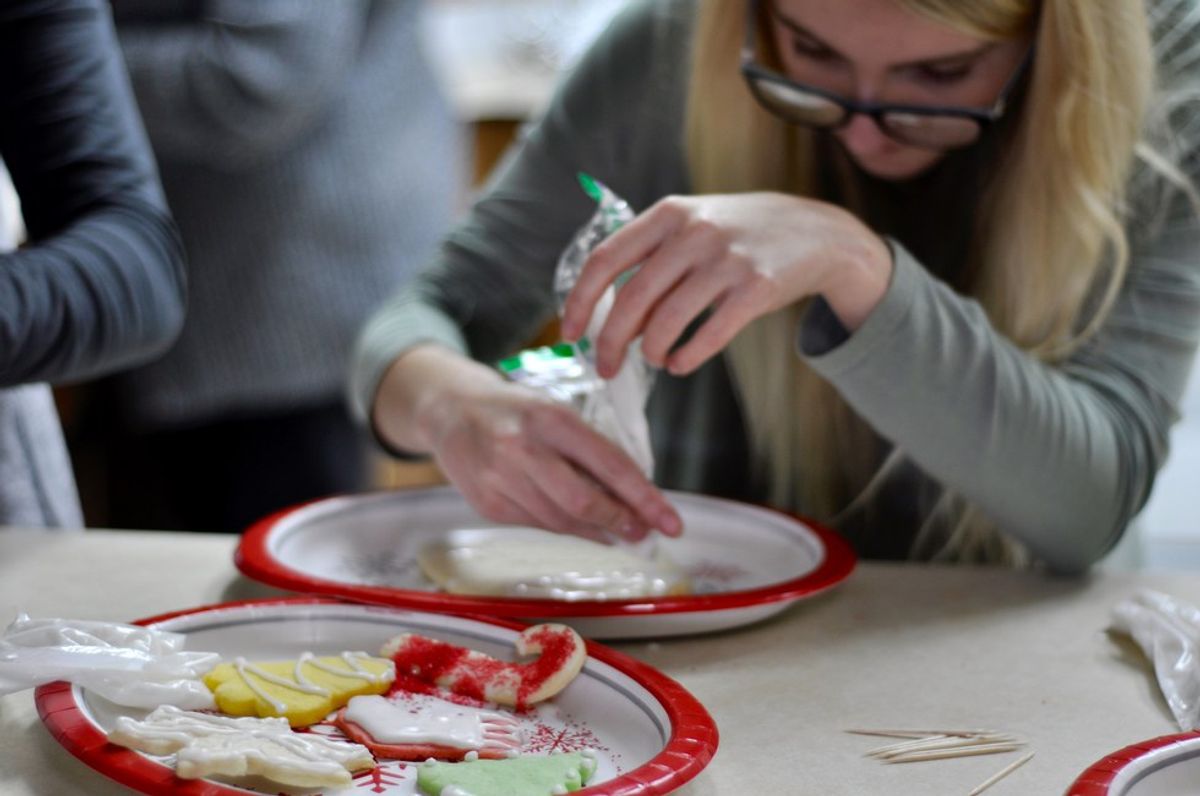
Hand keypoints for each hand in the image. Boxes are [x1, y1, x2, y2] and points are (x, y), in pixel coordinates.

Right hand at [373, 346, 681, 543]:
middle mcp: (522, 448)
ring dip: (596, 531)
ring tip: (619, 532)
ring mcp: (500, 479)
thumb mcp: (555, 412)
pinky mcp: (486, 504)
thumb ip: (589, 448)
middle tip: (644, 532)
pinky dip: (566, 529)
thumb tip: (634, 494)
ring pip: (561, 521)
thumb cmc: (515, 409)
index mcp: (551, 417)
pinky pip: (537, 525)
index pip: (609, 464)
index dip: (645, 498)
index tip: (670, 522)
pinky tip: (583, 528)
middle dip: (621, 521)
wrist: (449, 410)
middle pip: (583, 501)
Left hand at [560, 193, 891, 377]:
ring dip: (651, 351)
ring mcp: (728, 259)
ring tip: (654, 360)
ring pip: (667, 320)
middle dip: (610, 341)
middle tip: (605, 368)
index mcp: (668, 214)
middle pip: (632, 298)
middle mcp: (695, 231)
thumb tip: (608, 319)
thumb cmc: (740, 236)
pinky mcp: (758, 287)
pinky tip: (680, 364)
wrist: (818, 232)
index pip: (605, 259)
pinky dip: (687, 357)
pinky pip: (710, 334)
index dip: (581, 301)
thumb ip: (651, 260)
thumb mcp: (693, 226)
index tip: (569, 333)